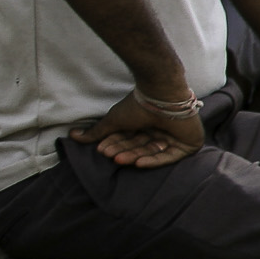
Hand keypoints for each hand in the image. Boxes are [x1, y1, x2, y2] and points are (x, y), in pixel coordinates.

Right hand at [70, 89, 203, 168]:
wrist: (161, 95)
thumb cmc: (137, 105)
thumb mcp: (113, 121)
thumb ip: (96, 131)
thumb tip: (72, 135)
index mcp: (146, 123)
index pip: (130, 139)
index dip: (115, 145)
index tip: (101, 149)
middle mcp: (161, 130)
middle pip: (140, 147)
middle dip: (124, 151)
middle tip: (109, 154)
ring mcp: (175, 137)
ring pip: (152, 153)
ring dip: (135, 156)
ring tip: (119, 159)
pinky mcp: (188, 144)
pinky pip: (169, 157)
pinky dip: (153, 161)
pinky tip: (138, 163)